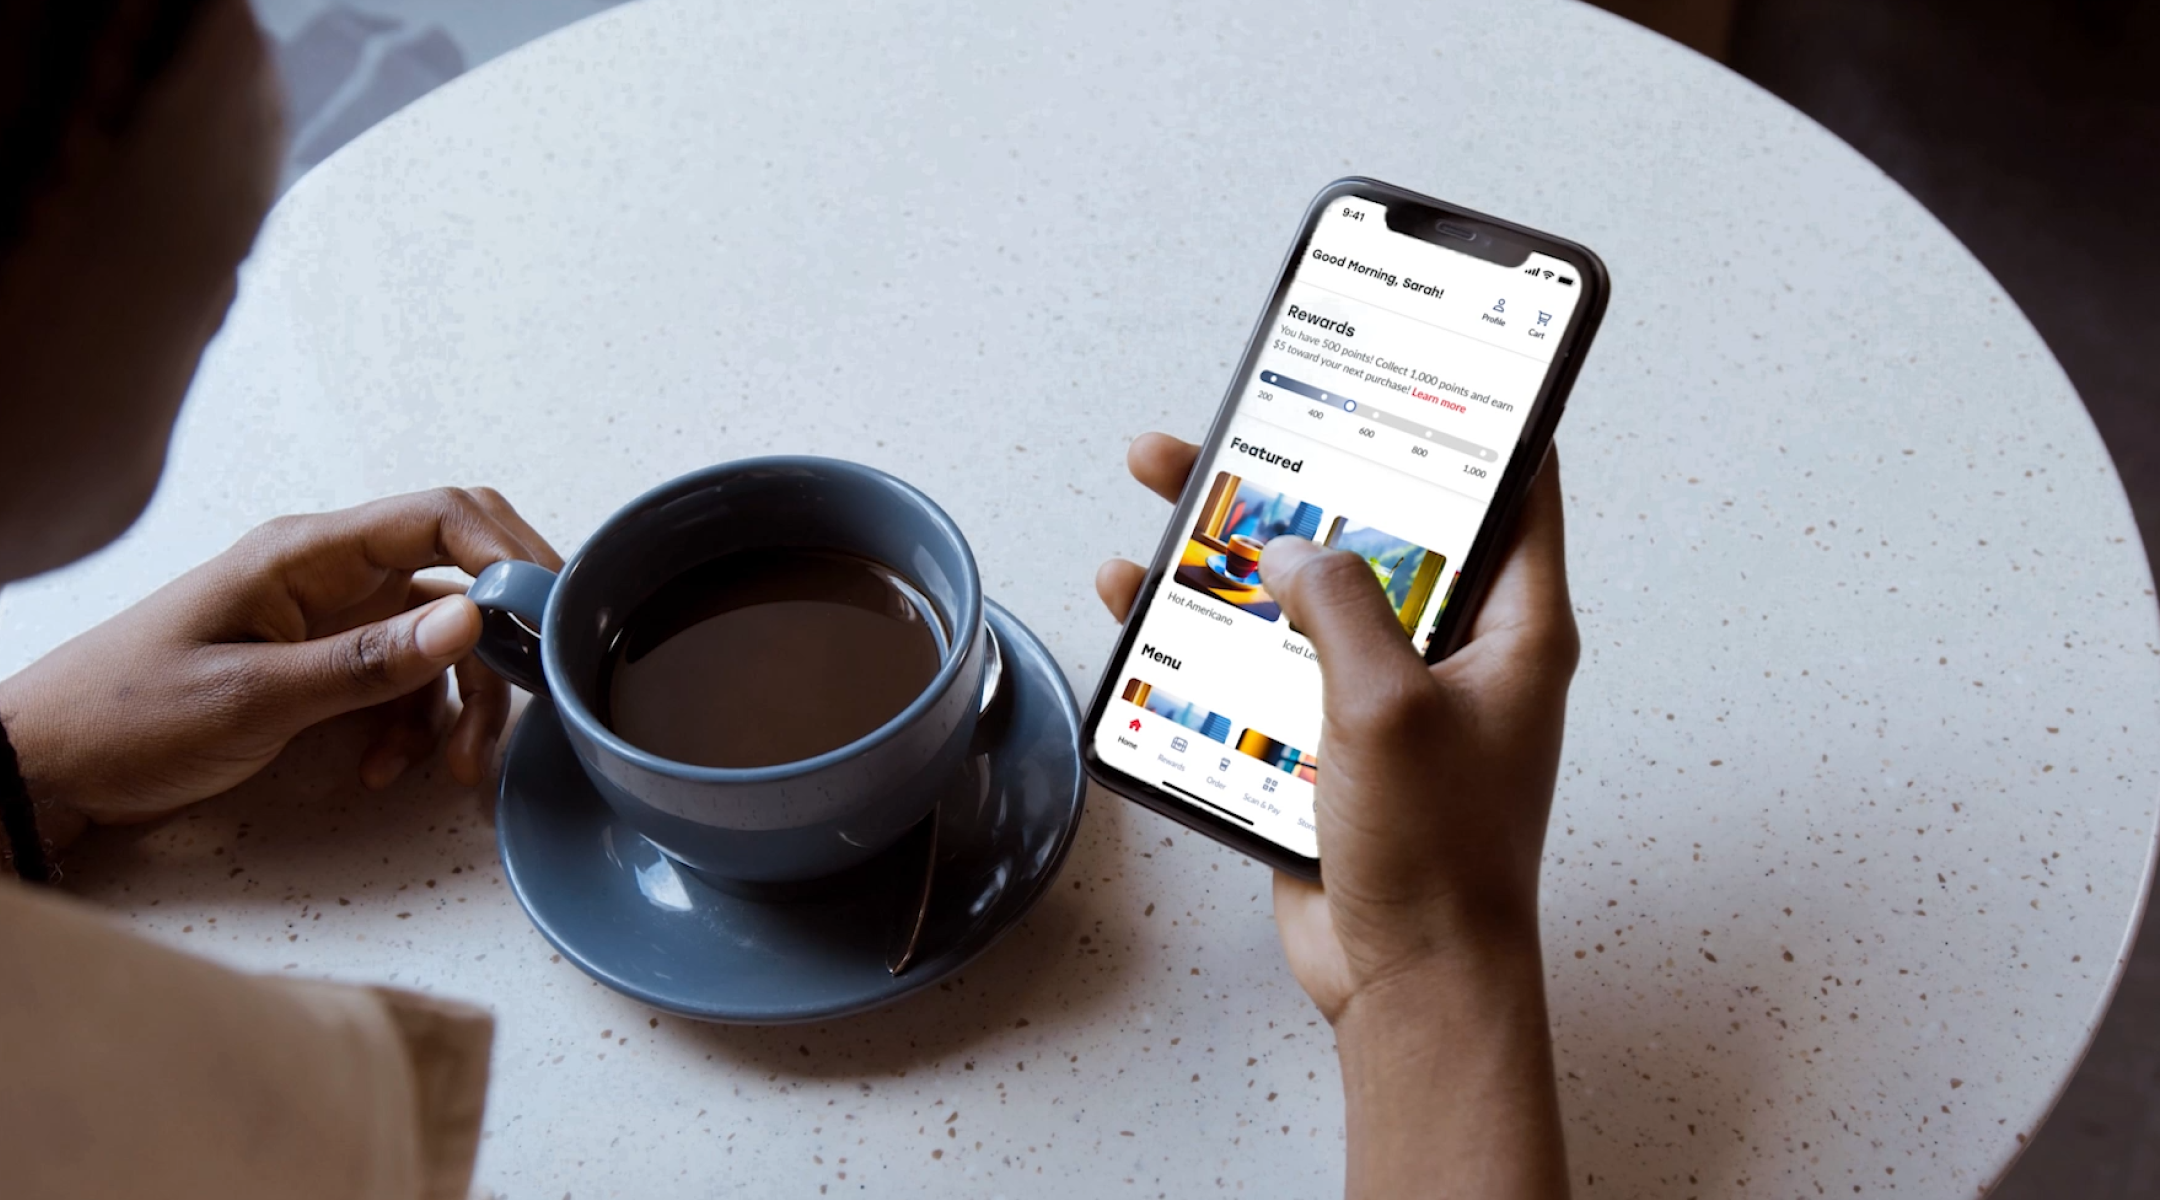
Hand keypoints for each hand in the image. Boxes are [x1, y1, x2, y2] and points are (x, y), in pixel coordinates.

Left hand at [0, 489, 561, 836]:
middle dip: (503, 635)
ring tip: (457, 769)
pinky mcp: (328, 665)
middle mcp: (332, 575)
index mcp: (308, 554)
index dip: (510, 552)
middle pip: (461, 575)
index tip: (552, 614)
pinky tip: (390, 770)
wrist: (50, 765)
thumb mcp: (252, 697)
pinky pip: (407, 682)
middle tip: (537, 689)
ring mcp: (333, 620)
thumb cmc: (128, 717)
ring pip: (443, 639)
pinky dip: (417, 727)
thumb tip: (474, 618)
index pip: (441, 516)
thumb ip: (369, 662)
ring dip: (465, 701)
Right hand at [1097, 433, 1577, 1197]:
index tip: (1424, 358)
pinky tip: (1147, 600)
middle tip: (1252, 412)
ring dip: (1238, 542)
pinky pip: (1267, 660)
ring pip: (1309, 587)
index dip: (1473, 417)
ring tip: (1167, 483)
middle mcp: (1455, 649)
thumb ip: (1340, 608)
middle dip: (1312, 468)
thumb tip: (1290, 550)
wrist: (1406, 984)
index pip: (1513, 486)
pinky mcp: (1330, 739)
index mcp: (1513, 626)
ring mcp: (1388, 693)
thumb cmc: (1440, 860)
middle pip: (1381, 526)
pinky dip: (1210, 628)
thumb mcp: (1389, 707)